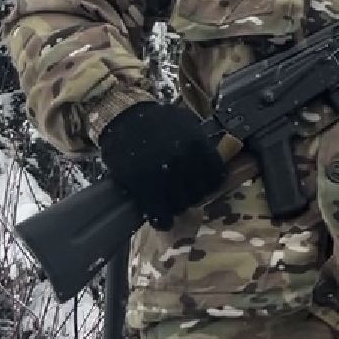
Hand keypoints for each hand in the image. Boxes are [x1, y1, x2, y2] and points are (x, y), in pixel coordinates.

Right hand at [97, 102, 227, 230]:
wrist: (121, 118)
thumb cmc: (156, 121)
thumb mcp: (186, 124)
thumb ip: (200, 144)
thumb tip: (215, 161)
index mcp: (198, 145)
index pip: (216, 176)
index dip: (209, 184)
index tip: (203, 186)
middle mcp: (184, 162)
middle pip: (198, 193)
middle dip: (192, 196)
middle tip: (184, 195)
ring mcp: (163, 176)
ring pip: (180, 205)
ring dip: (177, 208)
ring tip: (171, 205)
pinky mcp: (142, 187)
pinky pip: (159, 213)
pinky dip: (162, 221)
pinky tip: (161, 221)